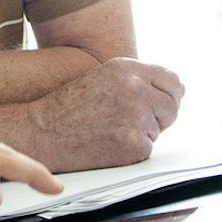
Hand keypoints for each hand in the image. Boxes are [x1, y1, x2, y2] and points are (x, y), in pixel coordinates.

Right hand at [25, 59, 185, 170]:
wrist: (42, 132)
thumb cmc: (69, 107)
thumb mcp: (104, 78)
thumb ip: (139, 79)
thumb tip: (179, 89)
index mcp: (127, 69)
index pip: (172, 80)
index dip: (170, 95)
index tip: (161, 103)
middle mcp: (135, 89)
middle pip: (172, 106)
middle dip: (159, 117)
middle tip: (129, 123)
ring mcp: (136, 116)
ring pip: (159, 130)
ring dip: (142, 134)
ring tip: (110, 131)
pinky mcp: (134, 143)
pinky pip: (147, 150)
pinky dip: (132, 152)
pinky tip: (108, 145)